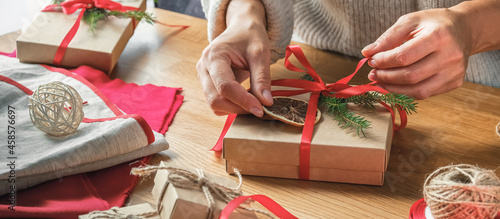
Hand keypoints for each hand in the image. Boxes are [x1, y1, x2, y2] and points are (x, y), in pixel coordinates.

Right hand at [196, 0, 272, 116]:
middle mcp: (203, 68)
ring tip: (254, 102)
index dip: (243, 101)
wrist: (241, 29)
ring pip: (215, 104)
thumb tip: (266, 103)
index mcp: (214, 57)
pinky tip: (246, 99)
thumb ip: (262, 78)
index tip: (261, 110)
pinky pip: (217, 102)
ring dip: (235, 109)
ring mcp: (203, 77)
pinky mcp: (208, 84)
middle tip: (260, 109)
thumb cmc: (250, 37)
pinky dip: (232, 106)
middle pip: (215, 99)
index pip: (225, 86)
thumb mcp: (260, 53)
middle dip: (238, 108)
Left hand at [362, 8, 470, 98]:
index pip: (404, 56)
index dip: (384, 62)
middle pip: (411, 76)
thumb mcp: (410, 22)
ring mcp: (454, 72)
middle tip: (373, 74)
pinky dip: (406, 92)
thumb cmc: (433, 24)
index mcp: (439, 36)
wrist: (463, 30)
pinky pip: (426, 94)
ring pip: (418, 90)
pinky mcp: (455, 82)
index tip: (372, 61)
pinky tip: (396, 85)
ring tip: (380, 81)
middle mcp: (450, 56)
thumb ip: (388, 38)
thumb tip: (367, 53)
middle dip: (386, 77)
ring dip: (394, 89)